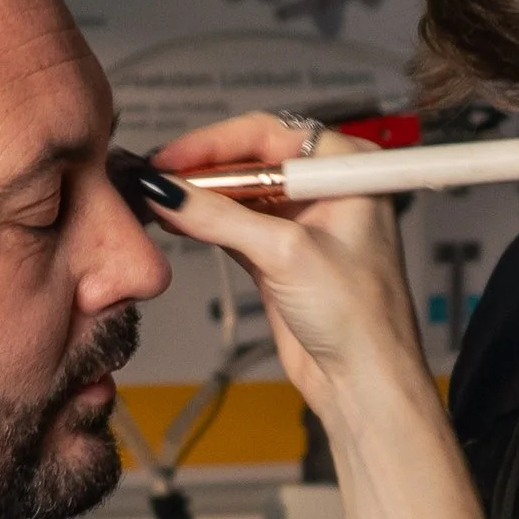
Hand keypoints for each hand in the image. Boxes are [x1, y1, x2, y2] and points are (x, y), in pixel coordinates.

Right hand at [151, 113, 430, 425]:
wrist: (365, 383)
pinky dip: (204, 223)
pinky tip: (172, 219)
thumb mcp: (285, 253)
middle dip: (202, 169)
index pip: (269, 134)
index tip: (170, 157)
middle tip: (154, 176)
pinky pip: (234, 227)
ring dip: (198, 197)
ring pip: (238, 194)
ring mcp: (302, 224)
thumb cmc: (359, 317)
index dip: (215, 142)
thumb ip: (221, 217)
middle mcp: (326, 190)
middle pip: (250, 160)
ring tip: (153, 196)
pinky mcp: (280, 257)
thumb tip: (165, 189)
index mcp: (347, 169)